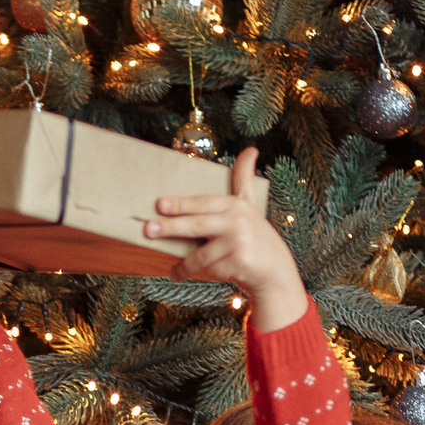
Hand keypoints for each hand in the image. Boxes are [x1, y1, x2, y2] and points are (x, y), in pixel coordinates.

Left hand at [145, 147, 305, 332]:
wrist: (275, 270)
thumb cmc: (254, 235)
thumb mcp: (250, 205)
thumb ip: (243, 179)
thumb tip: (250, 149)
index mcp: (235, 204)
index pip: (203, 202)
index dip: (181, 204)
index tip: (159, 204)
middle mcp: (238, 221)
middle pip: (197, 225)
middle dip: (171, 228)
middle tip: (148, 229)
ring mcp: (239, 242)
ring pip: (200, 254)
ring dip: (185, 265)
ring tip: (175, 271)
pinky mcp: (239, 262)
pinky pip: (210, 269)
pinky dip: (202, 274)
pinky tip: (193, 276)